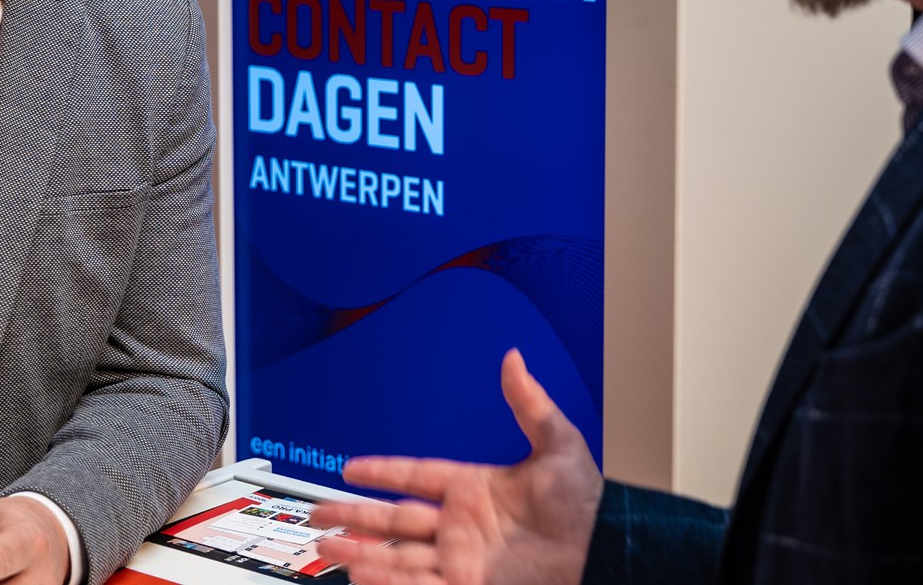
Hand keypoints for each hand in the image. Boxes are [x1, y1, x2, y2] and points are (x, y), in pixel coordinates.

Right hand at [309, 350, 602, 584]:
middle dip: (353, 517)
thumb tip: (514, 361)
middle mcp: (461, 525)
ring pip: (396, 555)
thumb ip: (529, 404)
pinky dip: (387, 580)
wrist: (603, 552)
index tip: (352, 469)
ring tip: (325, 549)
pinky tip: (360, 575)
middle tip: (319, 515)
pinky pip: (417, 584)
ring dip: (360, 552)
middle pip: (393, 519)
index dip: (382, 472)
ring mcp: (462, 558)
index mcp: (475, 487)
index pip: (415, 476)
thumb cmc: (589, 505)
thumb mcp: (559, 445)